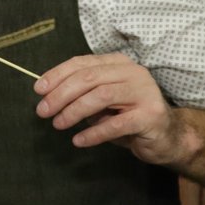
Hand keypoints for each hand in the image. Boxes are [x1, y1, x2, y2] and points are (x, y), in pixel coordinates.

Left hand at [34, 53, 199, 169]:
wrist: (166, 137)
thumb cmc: (127, 117)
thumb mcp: (101, 101)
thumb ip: (81, 93)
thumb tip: (47, 96)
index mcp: (118, 63)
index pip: (82, 63)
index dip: (57, 75)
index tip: (38, 90)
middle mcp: (133, 72)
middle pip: (89, 78)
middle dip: (61, 94)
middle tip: (43, 111)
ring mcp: (145, 92)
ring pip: (101, 96)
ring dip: (74, 111)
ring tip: (58, 125)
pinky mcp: (151, 115)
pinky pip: (117, 123)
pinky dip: (94, 132)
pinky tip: (79, 141)